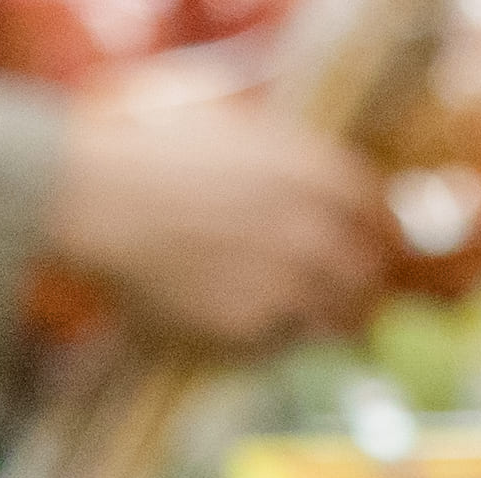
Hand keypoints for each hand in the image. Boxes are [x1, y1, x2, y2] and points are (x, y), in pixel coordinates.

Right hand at [49, 85, 404, 354]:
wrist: (100, 199)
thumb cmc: (154, 155)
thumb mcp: (238, 134)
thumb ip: (291, 162)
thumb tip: (327, 190)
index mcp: (312, 173)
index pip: (377, 211)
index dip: (380, 233)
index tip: (375, 247)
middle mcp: (312, 229)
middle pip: (368, 271)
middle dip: (366, 287)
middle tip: (356, 300)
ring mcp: (287, 282)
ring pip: (339, 317)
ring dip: (335, 323)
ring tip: (320, 326)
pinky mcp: (253, 327)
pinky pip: (285, 341)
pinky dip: (278, 338)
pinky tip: (250, 324)